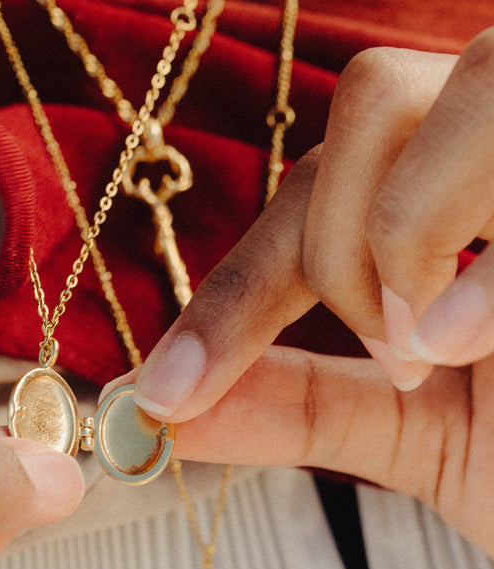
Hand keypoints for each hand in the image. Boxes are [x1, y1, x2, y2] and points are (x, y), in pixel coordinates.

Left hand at [130, 31, 493, 556]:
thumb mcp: (417, 432)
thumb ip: (296, 402)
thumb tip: (159, 407)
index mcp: (463, 199)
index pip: (315, 195)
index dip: (227, 294)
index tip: (163, 395)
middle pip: (374, 100)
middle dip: (340, 241)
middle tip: (390, 358)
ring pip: (462, 84)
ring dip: (404, 226)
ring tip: (436, 346)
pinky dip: (484, 263)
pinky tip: (465, 336)